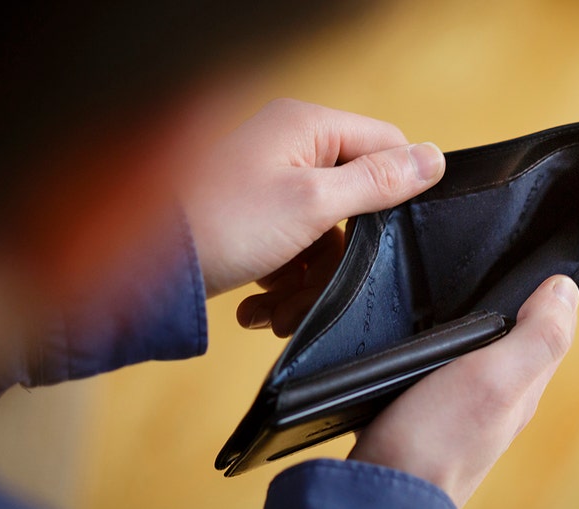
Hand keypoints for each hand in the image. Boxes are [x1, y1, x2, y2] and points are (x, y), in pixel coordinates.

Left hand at [181, 99, 445, 324]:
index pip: (384, 144)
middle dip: (339, 256)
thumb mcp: (313, 204)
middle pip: (354, 201)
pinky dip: (281, 282)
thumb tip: (434, 159)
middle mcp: (290, 147)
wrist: (144, 268)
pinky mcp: (254, 218)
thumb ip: (377, 181)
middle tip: (319, 289)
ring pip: (322, 235)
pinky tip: (258, 309)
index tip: (389, 237)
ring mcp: (269, 184)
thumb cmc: (224, 223)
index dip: (395, 190)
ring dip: (306, 281)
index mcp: (307, 126)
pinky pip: (291, 249)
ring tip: (275, 313)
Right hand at [348, 275, 578, 507]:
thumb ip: (536, 337)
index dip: (548, 294)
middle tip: (502, 266)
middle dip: (513, 305)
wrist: (384, 489)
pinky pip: (444, 370)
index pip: (549, 329)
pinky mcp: (424, 412)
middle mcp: (498, 398)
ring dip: (476, 327)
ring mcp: (461, 408)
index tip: (537, 258)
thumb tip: (565, 289)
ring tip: (467, 293)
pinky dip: (443, 350)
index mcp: (523, 386)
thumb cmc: (438, 438)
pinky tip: (427, 341)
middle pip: (515, 340)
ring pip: (477, 354)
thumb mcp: (495, 378)